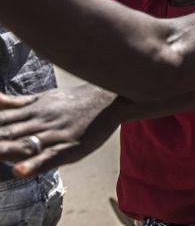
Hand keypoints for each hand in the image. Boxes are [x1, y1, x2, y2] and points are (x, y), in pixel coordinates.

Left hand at [0, 85, 118, 177]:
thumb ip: (16, 104)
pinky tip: (19, 171)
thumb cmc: (74, 101)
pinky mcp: (70, 147)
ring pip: (23, 145)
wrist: (108, 99)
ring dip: (3, 151)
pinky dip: (33, 164)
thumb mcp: (44, 98)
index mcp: (31, 110)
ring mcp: (54, 134)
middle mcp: (39, 121)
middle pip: (4, 133)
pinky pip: (49, 156)